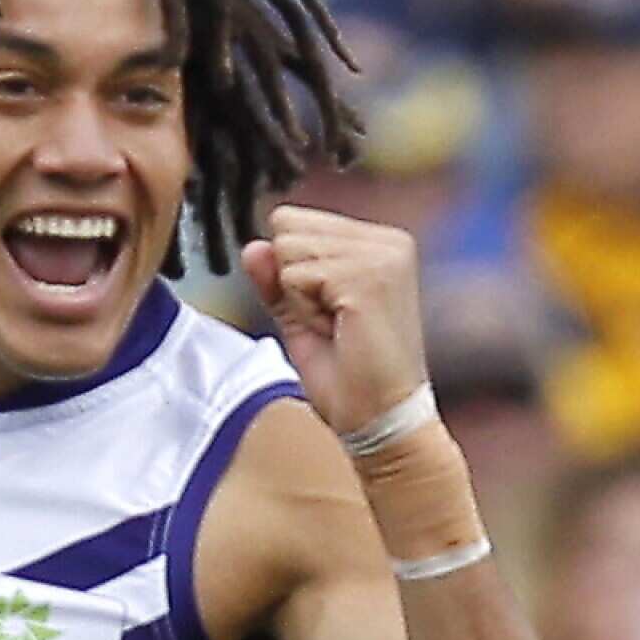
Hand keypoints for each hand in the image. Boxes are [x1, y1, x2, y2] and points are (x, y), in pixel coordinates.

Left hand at [241, 205, 427, 434]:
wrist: (382, 419)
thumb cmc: (349, 376)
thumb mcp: (299, 317)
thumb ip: (276, 279)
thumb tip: (253, 245)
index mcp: (377, 242)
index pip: (292, 221)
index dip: (290, 272)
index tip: (325, 311)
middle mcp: (387, 240)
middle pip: (286, 228)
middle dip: (291, 282)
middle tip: (330, 322)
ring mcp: (382, 255)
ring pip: (287, 250)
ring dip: (299, 298)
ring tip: (336, 326)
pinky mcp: (369, 277)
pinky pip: (294, 277)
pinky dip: (303, 310)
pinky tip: (338, 330)